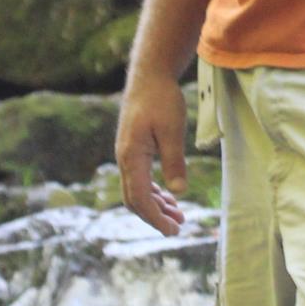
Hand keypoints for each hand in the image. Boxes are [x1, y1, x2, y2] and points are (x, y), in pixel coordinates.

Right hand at [116, 70, 187, 236]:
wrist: (149, 75)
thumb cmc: (161, 99)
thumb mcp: (173, 130)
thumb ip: (174, 161)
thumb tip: (178, 192)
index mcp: (131, 157)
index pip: (140, 199)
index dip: (155, 218)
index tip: (173, 231)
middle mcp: (125, 159)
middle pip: (135, 199)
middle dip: (155, 216)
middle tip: (177, 228)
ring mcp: (128, 154)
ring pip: (138, 190)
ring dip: (157, 205)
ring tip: (179, 216)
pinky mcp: (135, 149)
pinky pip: (141, 178)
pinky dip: (155, 191)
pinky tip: (169, 196)